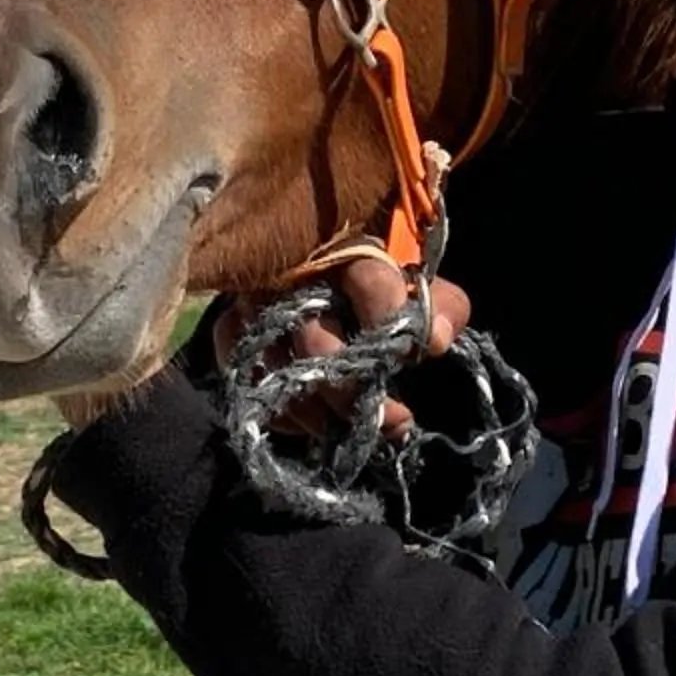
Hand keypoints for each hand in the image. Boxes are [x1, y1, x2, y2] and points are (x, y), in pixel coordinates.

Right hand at [211, 258, 472, 442]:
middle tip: (391, 418)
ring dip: (314, 409)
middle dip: (354, 388)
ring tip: (350, 430)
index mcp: (350, 246)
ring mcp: (256, 298)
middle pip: (316, 338)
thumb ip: (442, 306)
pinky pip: (243, 374)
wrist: (327, 266)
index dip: (390, 320)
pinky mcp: (232, 325)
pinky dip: (275, 408)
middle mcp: (294, 269)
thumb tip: (433, 339)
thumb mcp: (420, 283)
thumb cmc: (383, 276)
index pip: (368, 279)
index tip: (417, 355)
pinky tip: (309, 423)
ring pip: (275, 363)